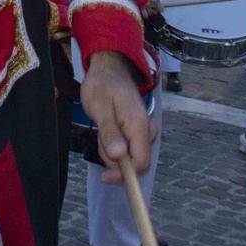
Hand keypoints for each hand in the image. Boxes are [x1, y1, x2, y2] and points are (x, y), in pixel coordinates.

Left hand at [81, 52, 155, 182]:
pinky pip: (127, 147)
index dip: (124, 175)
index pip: (141, 163)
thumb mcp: (100, 109)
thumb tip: (119, 157)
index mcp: (139, 126)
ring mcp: (143, 131)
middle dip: (114, 160)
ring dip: (112, 150)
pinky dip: (114, 144)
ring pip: (129, 156)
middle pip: (135, 162)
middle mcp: (146, 131)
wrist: (108, 68)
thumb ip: (110, 133)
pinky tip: (107, 129)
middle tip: (99, 138)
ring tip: (102, 128)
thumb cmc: (102, 86)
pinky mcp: (138, 131)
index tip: (104, 176)